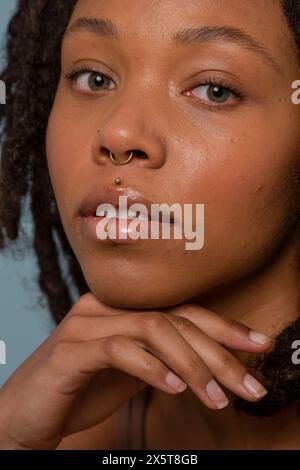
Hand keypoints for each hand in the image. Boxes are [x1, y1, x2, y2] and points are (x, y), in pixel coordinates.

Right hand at [0, 293, 271, 448]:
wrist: (25, 413)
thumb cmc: (80, 390)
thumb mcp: (130, 369)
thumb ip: (160, 355)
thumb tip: (210, 358)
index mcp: (121, 307)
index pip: (181, 309)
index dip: (224, 325)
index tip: (260, 344)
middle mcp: (105, 307)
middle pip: (175, 319)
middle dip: (219, 352)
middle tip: (250, 385)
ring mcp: (86, 324)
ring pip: (154, 329)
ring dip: (193, 365)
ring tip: (217, 398)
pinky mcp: (71, 351)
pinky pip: (120, 350)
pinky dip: (153, 369)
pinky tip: (174, 390)